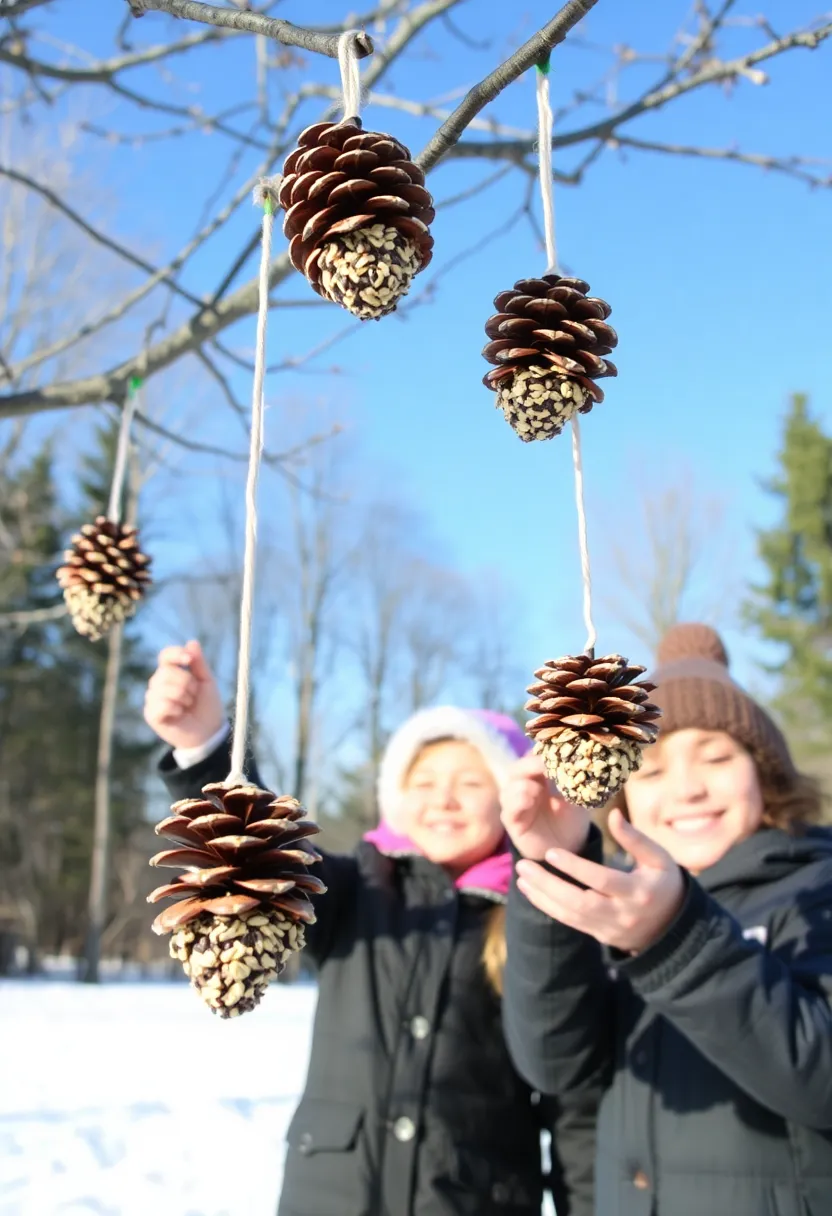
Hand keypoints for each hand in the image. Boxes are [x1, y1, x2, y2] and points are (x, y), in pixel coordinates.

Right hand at [143, 640, 225, 750]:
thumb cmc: (208, 706)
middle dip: (187, 683)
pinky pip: (161, 704)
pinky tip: (179, 715)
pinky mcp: (151, 714)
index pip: (165, 656)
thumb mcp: (207, 681)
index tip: (188, 660)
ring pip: (164, 688)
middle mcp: (159, 684)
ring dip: (183, 697)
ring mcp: (153, 699)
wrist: (209, 732)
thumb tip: (191, 642)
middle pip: (166, 672)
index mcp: (171, 673)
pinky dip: (176, 709)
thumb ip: (199, 663)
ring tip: (187, 706)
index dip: (175, 654)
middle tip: (193, 695)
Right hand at [501, 752, 590, 858]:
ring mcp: (515, 805)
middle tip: (543, 766)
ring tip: (537, 790)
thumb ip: (572, 782)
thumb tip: (574, 762)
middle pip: (516, 770)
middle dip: (528, 766)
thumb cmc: (572, 820)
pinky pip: (508, 810)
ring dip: (522, 786)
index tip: (552, 754)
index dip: (539, 755)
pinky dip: (516, 802)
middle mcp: (523, 788)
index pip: (531, 759)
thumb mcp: (576, 798)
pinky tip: (529, 801)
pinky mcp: (512, 822)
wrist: (570, 849)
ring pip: (509, 789)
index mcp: (538, 778)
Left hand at [515, 808, 684, 952]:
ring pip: (571, 916)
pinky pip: (570, 922)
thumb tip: (612, 815)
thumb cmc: (664, 883)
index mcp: (638, 892)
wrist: (674, 928)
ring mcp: (610, 928)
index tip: (551, 851)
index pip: (602, 880)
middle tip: (523, 866)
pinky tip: (532, 892)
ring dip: (542, 897)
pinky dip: (548, 907)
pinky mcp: (600, 936)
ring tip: (521, 877)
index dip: (575, 867)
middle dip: (548, 885)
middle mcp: (622, 914)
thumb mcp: (659, 858)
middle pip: (580, 903)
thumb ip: (636, 838)